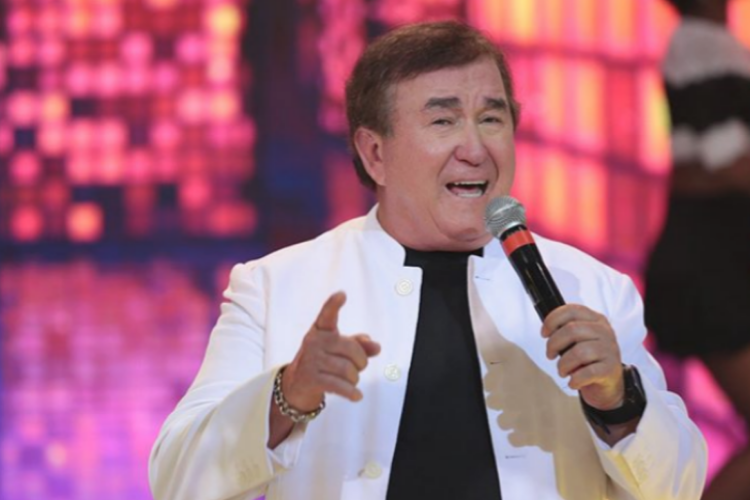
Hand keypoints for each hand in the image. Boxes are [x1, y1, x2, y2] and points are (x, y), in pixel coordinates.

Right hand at [281, 292, 380, 411]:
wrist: (296, 385)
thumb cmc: (324, 362)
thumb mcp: (339, 350)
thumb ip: (360, 345)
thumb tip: (376, 347)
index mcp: (321, 330)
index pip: (327, 315)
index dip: (334, 305)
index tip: (341, 295)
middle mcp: (313, 341)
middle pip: (350, 349)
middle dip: (361, 362)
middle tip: (359, 368)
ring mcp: (310, 360)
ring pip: (347, 370)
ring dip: (355, 379)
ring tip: (352, 381)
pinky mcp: (310, 379)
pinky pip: (339, 386)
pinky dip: (351, 393)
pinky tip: (356, 396)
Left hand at [542, 304, 624, 409]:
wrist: (608, 383)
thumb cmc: (588, 359)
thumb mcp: (579, 340)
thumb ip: (566, 331)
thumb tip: (547, 331)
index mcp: (595, 319)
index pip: (571, 310)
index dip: (552, 320)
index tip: (544, 333)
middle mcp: (604, 331)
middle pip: (571, 330)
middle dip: (553, 344)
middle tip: (551, 355)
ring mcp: (609, 349)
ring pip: (578, 352)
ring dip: (563, 365)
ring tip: (563, 371)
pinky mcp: (611, 368)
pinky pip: (587, 372)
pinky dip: (575, 379)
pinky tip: (573, 381)